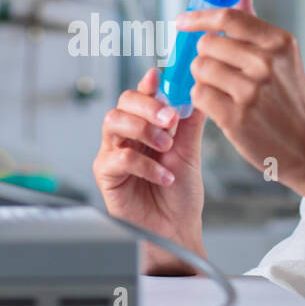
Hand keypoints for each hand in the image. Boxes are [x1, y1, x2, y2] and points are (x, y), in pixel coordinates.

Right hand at [92, 66, 208, 273]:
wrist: (176, 230)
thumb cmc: (180, 195)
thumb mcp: (190, 152)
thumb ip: (190, 122)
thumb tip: (198, 89)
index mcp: (146, 127)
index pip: (142, 96)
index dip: (147, 84)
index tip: (159, 75)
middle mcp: (126, 137)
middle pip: (123, 103)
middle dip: (146, 105)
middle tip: (170, 118)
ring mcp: (113, 154)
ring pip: (113, 122)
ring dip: (143, 129)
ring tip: (167, 146)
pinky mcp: (106, 175)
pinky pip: (119, 158)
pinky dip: (145, 165)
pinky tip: (164, 176)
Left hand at [179, 0, 304, 192]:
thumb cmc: (291, 102)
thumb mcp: (283, 60)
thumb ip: (256, 29)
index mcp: (279, 42)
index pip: (228, 17)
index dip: (199, 17)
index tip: (182, 21)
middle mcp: (266, 62)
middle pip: (207, 44)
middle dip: (204, 56)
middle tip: (217, 72)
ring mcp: (250, 90)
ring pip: (200, 69)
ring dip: (202, 79)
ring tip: (222, 91)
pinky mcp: (236, 116)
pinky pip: (198, 94)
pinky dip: (202, 99)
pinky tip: (219, 106)